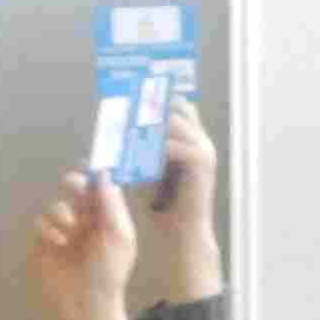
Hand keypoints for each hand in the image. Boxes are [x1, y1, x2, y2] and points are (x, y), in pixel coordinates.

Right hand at [29, 174, 138, 319]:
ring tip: (69, 232)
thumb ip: (111, 204)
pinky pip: (40, 222)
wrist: (85, 302)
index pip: (100, 187)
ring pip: (56, 205)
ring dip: (61, 213)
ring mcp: (64, 230)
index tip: (90, 164)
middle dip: (73, 182)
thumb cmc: (108, 271)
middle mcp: (86, 220)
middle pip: (76, 188)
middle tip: (73, 184)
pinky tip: (57, 243)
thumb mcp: (118, 236)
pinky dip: (48, 229)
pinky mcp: (45, 242)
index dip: (95, 174)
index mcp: (107, 217)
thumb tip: (104, 173)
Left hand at [136, 97, 222, 304]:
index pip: (177, 104)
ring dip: (147, 124)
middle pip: (176, 106)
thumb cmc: (163, 202)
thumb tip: (116, 128)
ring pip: (173, 123)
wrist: (181, 230)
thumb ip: (139, 147)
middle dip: (151, 104)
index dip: (157, 96)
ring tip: (124, 126)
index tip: (134, 89)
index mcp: (191, 138)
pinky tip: (133, 152)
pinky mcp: (201, 163)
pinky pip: (172, 146)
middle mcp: (201, 139)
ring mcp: (204, 150)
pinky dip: (151, 147)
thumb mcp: (148, 167)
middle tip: (126, 103)